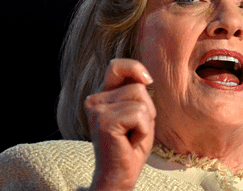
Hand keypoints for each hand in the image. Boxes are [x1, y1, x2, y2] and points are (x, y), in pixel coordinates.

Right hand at [84, 59, 155, 190]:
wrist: (118, 176)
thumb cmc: (131, 145)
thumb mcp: (138, 112)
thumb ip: (137, 91)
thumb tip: (146, 78)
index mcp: (102, 95)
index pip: (117, 66)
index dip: (135, 68)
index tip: (148, 81)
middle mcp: (94, 100)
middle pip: (138, 87)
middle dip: (147, 109)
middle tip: (134, 130)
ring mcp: (97, 110)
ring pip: (140, 99)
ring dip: (145, 121)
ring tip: (131, 136)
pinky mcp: (105, 122)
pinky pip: (139, 115)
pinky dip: (143, 131)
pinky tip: (130, 142)